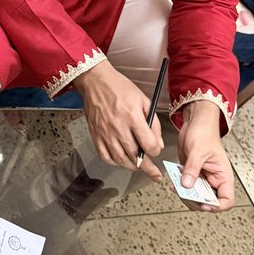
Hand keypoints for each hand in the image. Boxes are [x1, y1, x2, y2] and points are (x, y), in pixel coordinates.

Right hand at [74, 60, 162, 180]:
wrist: (96, 82)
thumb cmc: (119, 88)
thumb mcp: (144, 100)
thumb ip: (154, 123)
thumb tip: (158, 143)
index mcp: (132, 117)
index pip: (149, 145)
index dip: (156, 151)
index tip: (157, 150)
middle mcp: (118, 128)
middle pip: (136, 156)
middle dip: (148, 166)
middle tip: (154, 172)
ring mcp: (105, 133)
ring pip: (121, 160)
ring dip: (132, 166)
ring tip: (139, 166)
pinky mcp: (96, 135)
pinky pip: (105, 156)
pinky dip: (115, 162)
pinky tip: (121, 159)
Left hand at [176, 104, 233, 211]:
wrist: (195, 122)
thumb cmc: (204, 132)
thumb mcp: (198, 150)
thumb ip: (193, 168)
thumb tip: (187, 185)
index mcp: (223, 175)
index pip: (226, 200)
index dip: (216, 206)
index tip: (204, 204)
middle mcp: (214, 178)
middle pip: (208, 201)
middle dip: (196, 200)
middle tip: (185, 193)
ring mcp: (203, 177)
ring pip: (196, 195)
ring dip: (185, 194)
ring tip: (177, 187)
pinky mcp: (192, 174)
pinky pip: (186, 186)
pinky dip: (179, 186)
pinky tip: (174, 181)